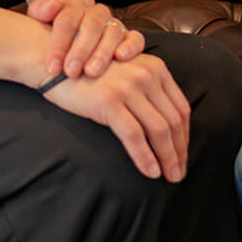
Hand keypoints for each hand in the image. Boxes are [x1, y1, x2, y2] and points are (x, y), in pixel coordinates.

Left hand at [26, 0, 144, 77]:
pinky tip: (122, 57)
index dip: (59, 44)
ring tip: (92, 72)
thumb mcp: (41, 20)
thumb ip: (40, 10)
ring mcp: (114, 25)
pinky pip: (136, 38)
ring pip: (113, 32)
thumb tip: (53, 5)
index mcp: (74, 6)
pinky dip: (131, 46)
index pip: (67, 19)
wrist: (75, 32)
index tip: (52, 67)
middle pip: (91, 25)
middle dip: (80, 50)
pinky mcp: (129, 37)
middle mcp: (96, 13)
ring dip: (102, 53)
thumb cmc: (55, 33)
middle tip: (71, 71)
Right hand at [42, 52, 190, 180]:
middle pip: (173, 120)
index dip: (185, 136)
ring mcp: (129, 87)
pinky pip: (135, 136)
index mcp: (155, 67)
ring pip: (159, 130)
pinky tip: (150, 172)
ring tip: (169, 177)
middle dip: (179, 151)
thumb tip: (166, 128)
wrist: (55, 64)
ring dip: (167, 158)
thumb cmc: (90, 75)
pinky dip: (145, 157)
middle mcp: (146, 74)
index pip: (180, 107)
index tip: (183, 156)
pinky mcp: (110, 101)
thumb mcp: (127, 76)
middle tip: (179, 173)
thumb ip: (147, 92)